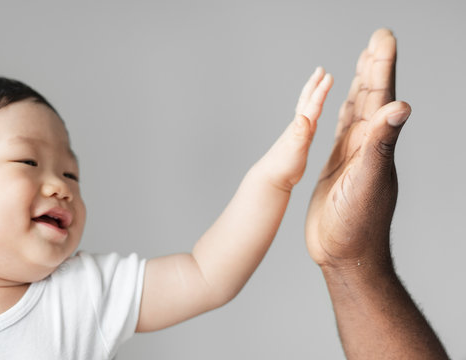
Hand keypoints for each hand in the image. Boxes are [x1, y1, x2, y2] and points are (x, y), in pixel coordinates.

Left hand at [256, 67, 331, 191]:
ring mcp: (298, 133)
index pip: (313, 105)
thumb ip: (299, 134)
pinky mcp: (299, 142)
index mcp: (300, 127)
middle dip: (315, 85)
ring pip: (307, 109)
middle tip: (320, 70)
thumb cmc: (283, 166)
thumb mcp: (294, 149)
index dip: (321, 90)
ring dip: (313, 96)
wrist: (271, 178)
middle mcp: (299, 127)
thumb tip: (303, 117)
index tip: (328, 75)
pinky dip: (311, 114)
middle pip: (307, 101)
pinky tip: (311, 115)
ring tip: (318, 86)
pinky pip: (308, 122)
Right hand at [305, 29, 410, 269]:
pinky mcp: (336, 165)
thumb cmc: (356, 226)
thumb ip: (381, 145)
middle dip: (375, 66)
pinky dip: (342, 111)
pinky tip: (343, 105)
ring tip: (364, 62)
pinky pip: (340, 130)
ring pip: (357, 111)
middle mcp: (367, 145)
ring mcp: (352, 155)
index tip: (383, 37)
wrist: (345, 254)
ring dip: (362, 85)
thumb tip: (402, 105)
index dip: (383, 65)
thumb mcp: (367, 183)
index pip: (381, 96)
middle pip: (372, 97)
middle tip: (377, 39)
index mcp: (374, 144)